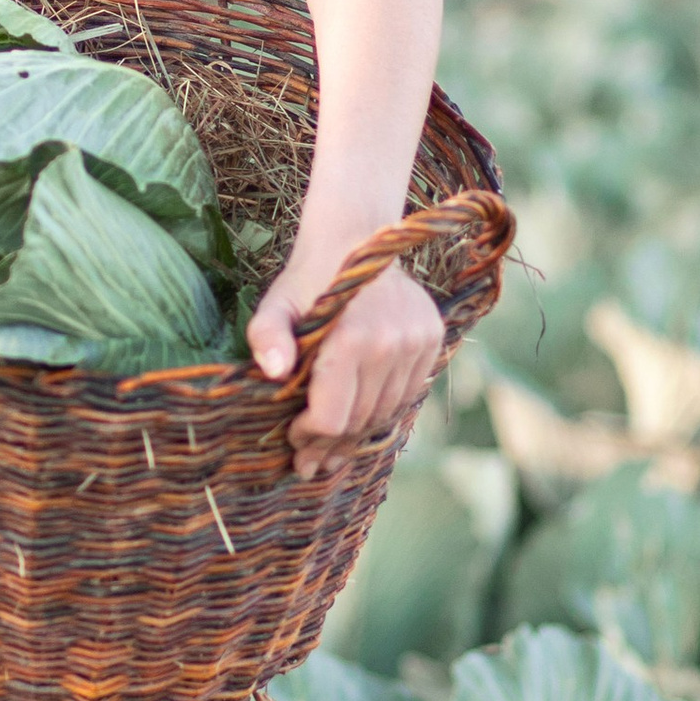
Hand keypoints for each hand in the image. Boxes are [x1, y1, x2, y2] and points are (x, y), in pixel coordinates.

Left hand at [247, 239, 444, 481]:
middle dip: (331, 445)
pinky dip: (384, 409)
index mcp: (351, 338)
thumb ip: (267, 336)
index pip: (334, 417)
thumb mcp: (275, 305)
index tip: (293, 439)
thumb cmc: (307, 280)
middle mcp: (391, 343)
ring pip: (386, 412)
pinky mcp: (432, 338)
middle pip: (360, 421)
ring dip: (359, 433)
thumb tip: (274, 373)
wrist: (355, 241)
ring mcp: (417, 342)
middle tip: (311, 459)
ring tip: (334, 446)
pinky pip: (408, 393)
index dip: (310, 437)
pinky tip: (361, 415)